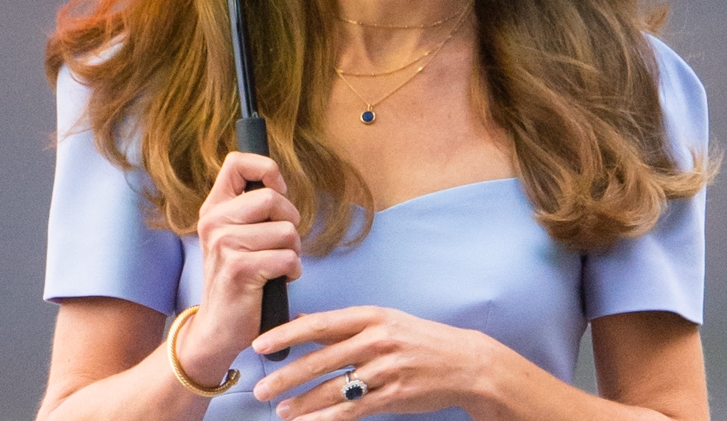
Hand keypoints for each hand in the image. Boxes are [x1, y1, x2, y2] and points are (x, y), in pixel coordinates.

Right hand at [176, 152, 302, 386]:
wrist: (218, 328)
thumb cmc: (238, 279)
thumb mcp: (235, 236)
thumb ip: (249, 209)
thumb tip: (278, 184)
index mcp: (214, 208)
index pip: (237, 162)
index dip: (267, 170)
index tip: (277, 193)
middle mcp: (214, 222)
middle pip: (272, 198)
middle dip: (290, 222)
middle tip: (282, 243)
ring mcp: (224, 245)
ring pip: (286, 231)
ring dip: (294, 252)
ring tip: (279, 265)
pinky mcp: (239, 269)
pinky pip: (287, 258)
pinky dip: (293, 271)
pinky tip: (279, 281)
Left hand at [249, 306, 502, 419]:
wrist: (466, 363)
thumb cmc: (419, 340)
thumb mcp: (383, 321)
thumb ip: (342, 326)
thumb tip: (299, 323)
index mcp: (371, 316)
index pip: (321, 324)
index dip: (287, 334)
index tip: (260, 343)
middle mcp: (377, 340)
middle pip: (322, 360)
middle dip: (287, 376)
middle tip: (262, 388)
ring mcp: (387, 369)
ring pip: (336, 389)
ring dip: (305, 403)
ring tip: (282, 411)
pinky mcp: (395, 395)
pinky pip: (354, 410)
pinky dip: (329, 420)